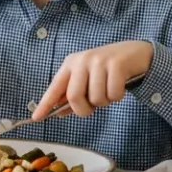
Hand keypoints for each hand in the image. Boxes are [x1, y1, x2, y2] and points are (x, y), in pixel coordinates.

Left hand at [32, 40, 152, 119]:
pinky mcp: (116, 64)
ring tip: (109, 90)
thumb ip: (74, 94)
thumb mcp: (88, 78)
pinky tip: (120, 85)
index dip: (45, 104)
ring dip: (105, 102)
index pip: (54, 87)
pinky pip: (113, 94)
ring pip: (96, 98)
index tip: (36, 118)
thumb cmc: (108, 69)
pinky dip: (117, 97)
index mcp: (71, 64)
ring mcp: (99, 61)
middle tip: (93, 106)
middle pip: (74, 97)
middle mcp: (82, 61)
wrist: (136, 52)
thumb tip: (58, 111)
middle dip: (84, 109)